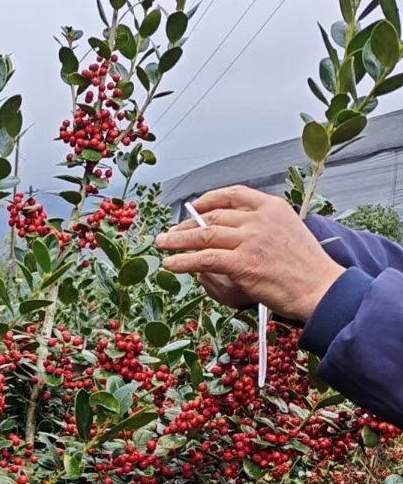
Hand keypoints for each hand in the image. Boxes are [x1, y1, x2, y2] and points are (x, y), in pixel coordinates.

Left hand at [155, 185, 344, 323]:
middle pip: (214, 216)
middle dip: (189, 224)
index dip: (210, 199)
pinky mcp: (243, 263)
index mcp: (272, 207)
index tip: (195, 206)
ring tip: (162, 244)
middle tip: (171, 232)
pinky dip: (184, 260)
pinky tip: (171, 264)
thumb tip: (234, 231)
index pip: (234, 194)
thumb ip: (262, 227)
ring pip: (205, 236)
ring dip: (178, 240)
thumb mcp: (288, 233)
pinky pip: (205, 259)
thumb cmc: (306, 268)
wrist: (320, 288)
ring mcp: (251, 240)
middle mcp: (260, 219)